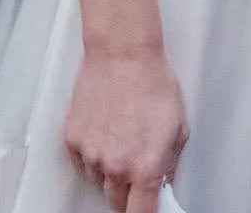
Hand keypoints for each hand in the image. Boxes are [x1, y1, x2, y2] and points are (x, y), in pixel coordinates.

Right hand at [65, 48, 187, 212]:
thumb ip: (169, 164)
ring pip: (98, 180)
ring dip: (109, 169)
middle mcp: (116, 167)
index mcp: (145, 167)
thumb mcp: (177, 126)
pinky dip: (92, 153)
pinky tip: (106, 128)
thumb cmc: (153, 82)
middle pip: (116, 202)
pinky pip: (82, 162)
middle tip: (136, 163)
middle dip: (128, 190)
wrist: (123, 54)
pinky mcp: (73, 142)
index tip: (147, 211)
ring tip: (121, 134)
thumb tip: (163, 184)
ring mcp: (91, 156)